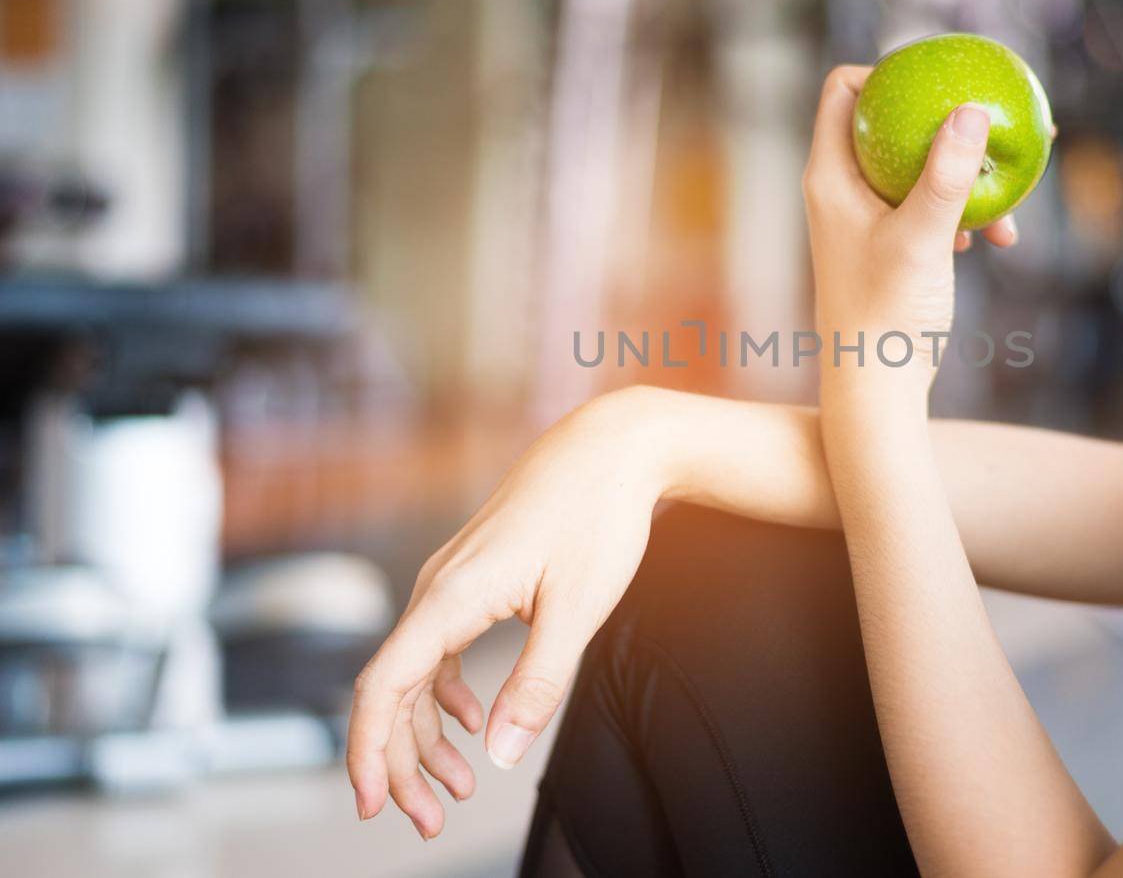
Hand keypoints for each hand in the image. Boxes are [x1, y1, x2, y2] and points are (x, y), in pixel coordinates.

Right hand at [345, 390, 661, 838]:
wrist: (611, 447)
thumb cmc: (597, 515)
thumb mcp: (577, 607)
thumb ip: (538, 682)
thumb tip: (500, 751)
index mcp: (451, 595)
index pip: (383, 686)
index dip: (368, 751)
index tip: (372, 805)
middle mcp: (437, 587)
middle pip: (392, 691)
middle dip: (403, 763)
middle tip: (429, 819)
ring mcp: (450, 581)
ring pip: (414, 674)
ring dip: (428, 737)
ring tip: (456, 790)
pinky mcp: (471, 579)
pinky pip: (437, 650)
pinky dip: (447, 697)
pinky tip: (474, 724)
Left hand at [801, 65, 1014, 389]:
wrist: (877, 388)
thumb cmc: (886, 316)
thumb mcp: (923, 240)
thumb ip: (945, 176)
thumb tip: (972, 110)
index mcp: (830, 175)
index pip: (842, 90)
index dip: (884, 71)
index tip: (939, 81)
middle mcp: (843, 189)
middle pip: (891, 121)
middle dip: (946, 118)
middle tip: (997, 114)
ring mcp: (868, 217)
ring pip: (920, 166)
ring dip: (967, 172)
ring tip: (1016, 185)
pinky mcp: (893, 244)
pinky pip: (932, 205)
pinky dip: (966, 211)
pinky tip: (1000, 240)